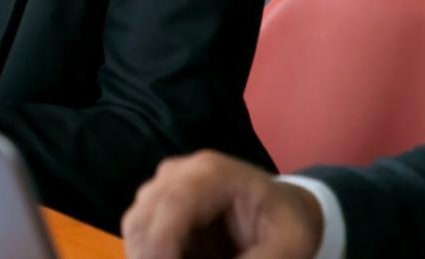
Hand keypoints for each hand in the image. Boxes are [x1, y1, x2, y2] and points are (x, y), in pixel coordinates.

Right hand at [121, 151, 323, 258]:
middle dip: (151, 257)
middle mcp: (177, 174)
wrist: (281, 210)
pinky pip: (140, 239)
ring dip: (151, 256)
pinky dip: (154, 256)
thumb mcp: (289, 248)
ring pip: (135, 231)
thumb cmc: (286, 224)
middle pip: (142, 219)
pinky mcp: (156, 208)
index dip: (161, 246)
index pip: (172, 204)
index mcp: (212, 173)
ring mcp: (162, 188)